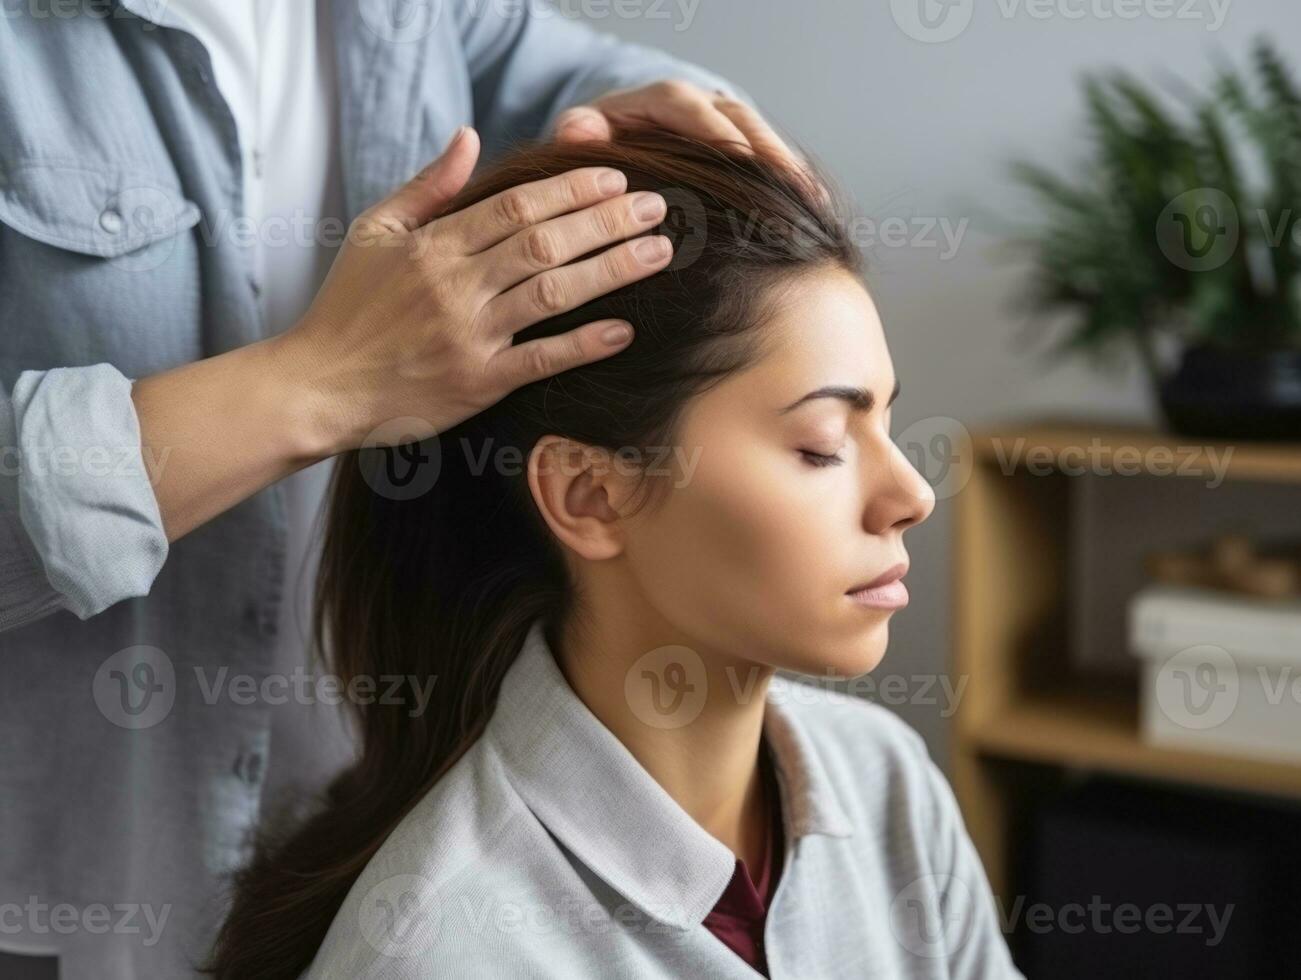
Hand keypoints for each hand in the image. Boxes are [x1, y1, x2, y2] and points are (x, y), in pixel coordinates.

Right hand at [276, 125, 673, 455]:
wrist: (320, 386)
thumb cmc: (348, 308)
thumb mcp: (375, 232)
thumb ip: (428, 186)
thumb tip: (471, 136)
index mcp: (434, 245)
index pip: (516, 206)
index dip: (570, 190)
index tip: (615, 178)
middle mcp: (455, 285)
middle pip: (545, 242)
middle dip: (607, 221)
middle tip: (659, 208)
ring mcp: (469, 335)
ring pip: (551, 293)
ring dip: (611, 270)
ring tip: (658, 253)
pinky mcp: (478, 383)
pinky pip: (541, 360)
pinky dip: (583, 345)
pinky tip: (624, 330)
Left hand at [551, 80, 821, 200]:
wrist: (610, 147)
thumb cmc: (595, 150)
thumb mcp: (581, 138)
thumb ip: (577, 133)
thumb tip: (579, 128)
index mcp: (659, 100)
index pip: (689, 107)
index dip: (715, 132)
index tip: (739, 159)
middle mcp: (697, 106)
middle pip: (738, 118)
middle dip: (767, 151)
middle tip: (792, 187)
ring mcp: (720, 124)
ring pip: (760, 136)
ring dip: (786, 167)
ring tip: (811, 201)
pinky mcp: (734, 147)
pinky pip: (766, 157)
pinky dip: (787, 179)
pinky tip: (810, 207)